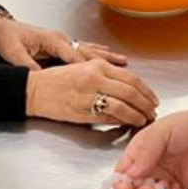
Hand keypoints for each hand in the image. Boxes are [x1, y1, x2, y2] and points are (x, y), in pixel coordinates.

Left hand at [0, 16, 127, 70]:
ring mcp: (62, 41)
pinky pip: (83, 50)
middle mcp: (60, 39)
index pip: (73, 56)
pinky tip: (107, 55)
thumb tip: (38, 77)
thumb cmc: (5, 38)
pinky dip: (97, 54)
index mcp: (51, 40)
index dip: (87, 67)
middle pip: (87, 51)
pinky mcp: (60, 44)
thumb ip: (26, 65)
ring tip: (123, 61)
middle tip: (123, 66)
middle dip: (105, 60)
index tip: (99, 77)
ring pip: (88, 50)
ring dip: (106, 56)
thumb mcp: (12, 53)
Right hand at [25, 58, 158, 127]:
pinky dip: (122, 120)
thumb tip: (130, 87)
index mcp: (98, 66)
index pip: (131, 78)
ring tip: (143, 120)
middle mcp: (95, 78)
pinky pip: (109, 116)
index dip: (146, 91)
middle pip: (131, 92)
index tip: (153, 99)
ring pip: (123, 106)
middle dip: (146, 104)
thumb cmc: (58, 80)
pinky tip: (128, 123)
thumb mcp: (84, 67)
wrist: (35, 90)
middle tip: (152, 112)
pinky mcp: (83, 111)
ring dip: (137, 115)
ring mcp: (89, 95)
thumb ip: (106, 74)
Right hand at [112, 110, 187, 188]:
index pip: (122, 170)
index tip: (123, 187)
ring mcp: (161, 179)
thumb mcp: (161, 132)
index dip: (120, 181)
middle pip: (131, 188)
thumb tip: (131, 173)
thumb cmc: (187, 126)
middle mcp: (148, 167)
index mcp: (139, 151)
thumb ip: (144, 152)